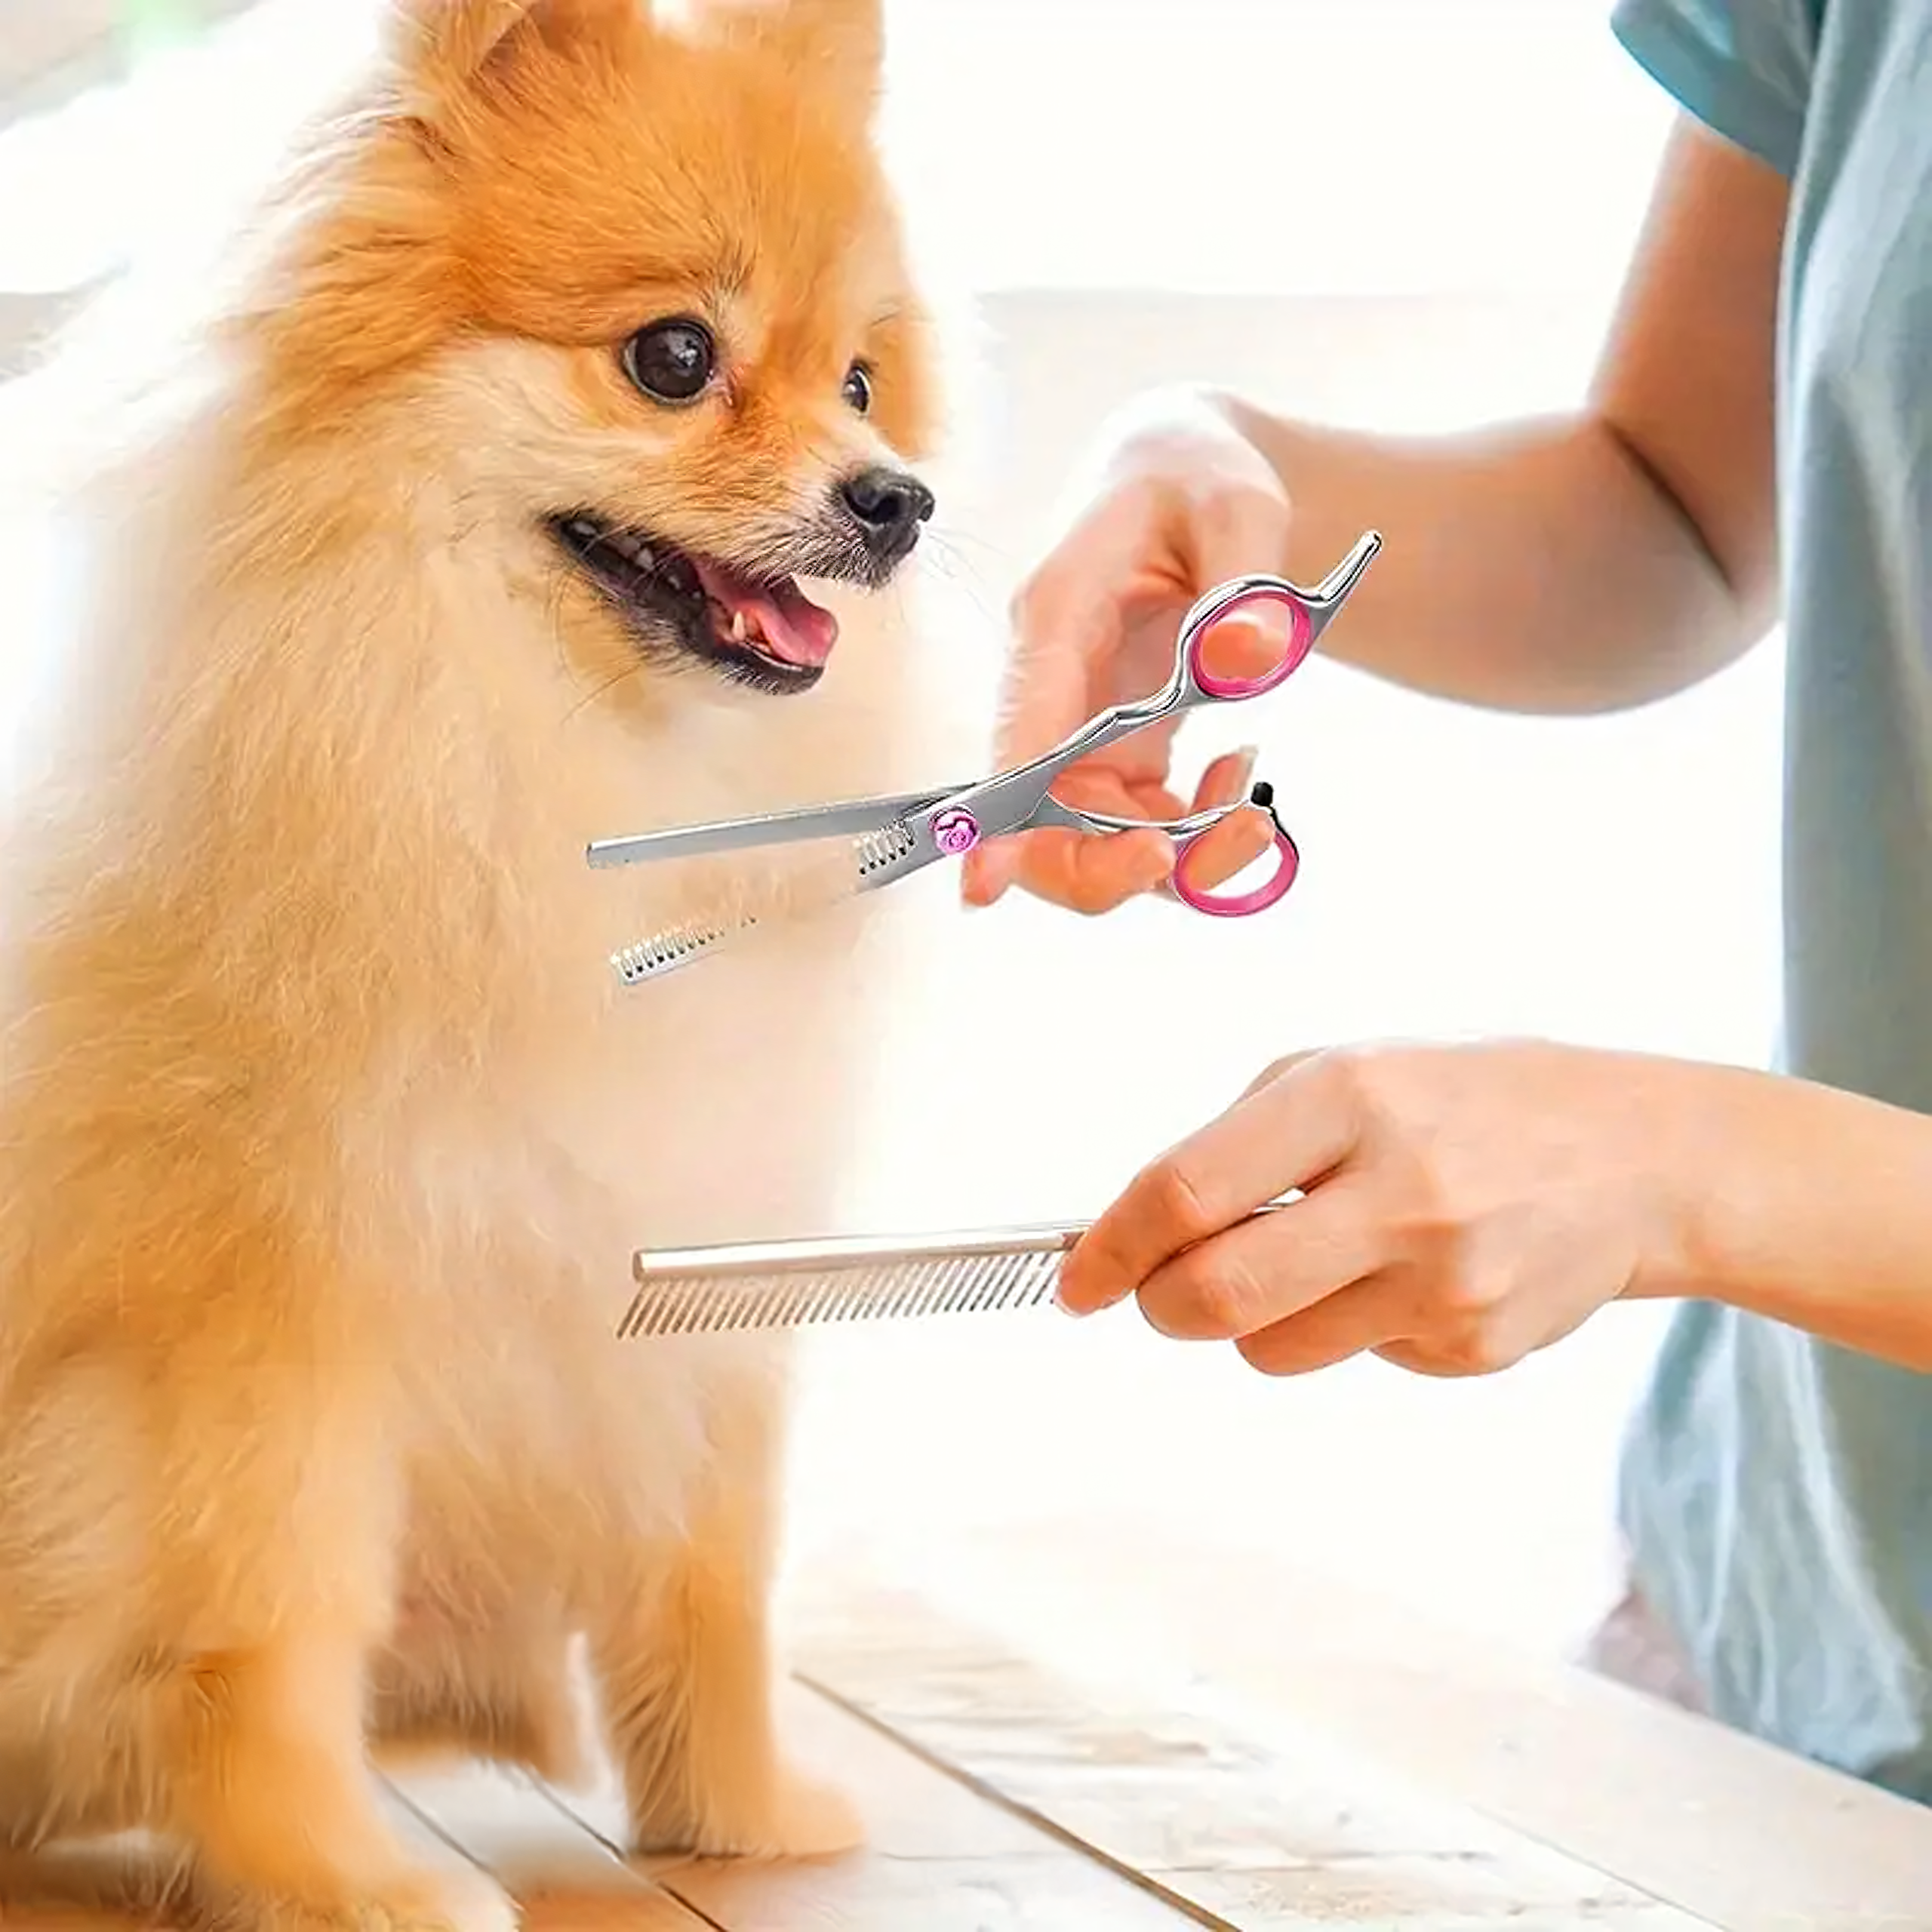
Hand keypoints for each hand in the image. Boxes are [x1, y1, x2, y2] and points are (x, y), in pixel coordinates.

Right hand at [963, 386, 1294, 913]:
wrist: (1194, 480)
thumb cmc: (1199, 480)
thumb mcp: (1240, 506)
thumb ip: (1246, 585)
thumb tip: (1248, 663)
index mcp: (1056, 619)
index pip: (1016, 730)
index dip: (995, 817)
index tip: (981, 885)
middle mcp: (1053, 690)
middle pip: (1038, 820)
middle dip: (1108, 867)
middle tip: (1209, 849)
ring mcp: (1082, 732)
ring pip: (1092, 843)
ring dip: (1177, 860)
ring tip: (1255, 814)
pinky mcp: (1119, 755)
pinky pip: (1140, 831)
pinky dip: (1198, 837)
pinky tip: (1239, 780)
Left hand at [1058, 1039, 1716, 1377]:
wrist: (1639, 1157)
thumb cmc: (1468, 1101)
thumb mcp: (1351, 1069)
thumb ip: (1242, 1140)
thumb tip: (1140, 1228)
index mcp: (1349, 1096)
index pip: (1186, 1192)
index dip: (1111, 1247)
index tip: (1079, 1281)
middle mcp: (1399, 1189)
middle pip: (1216, 1296)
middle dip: (1160, 1306)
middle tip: (1157, 1294)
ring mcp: (1444, 1279)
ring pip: (1273, 1348)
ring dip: (1258, 1317)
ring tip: (1320, 1258)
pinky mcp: (1476, 1346)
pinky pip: (1356, 1359)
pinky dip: (1349, 1326)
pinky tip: (1407, 1273)